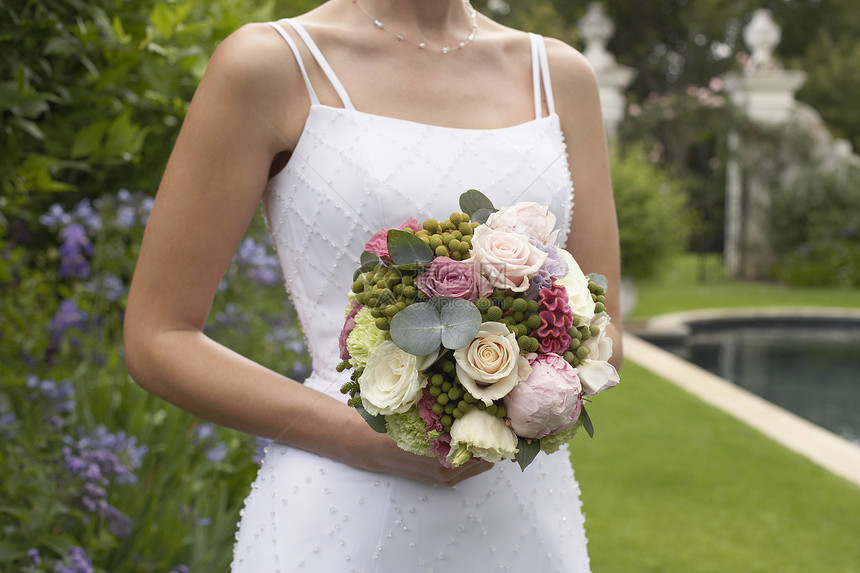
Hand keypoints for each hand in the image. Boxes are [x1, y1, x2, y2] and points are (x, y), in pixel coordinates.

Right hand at [339, 409, 493, 486]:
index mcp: (441, 458)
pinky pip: (468, 467)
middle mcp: (446, 472)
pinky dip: (474, 451)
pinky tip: (472, 432)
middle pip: (486, 458)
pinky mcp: (442, 478)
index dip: (494, 429)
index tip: (502, 413)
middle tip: (498, 414)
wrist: (367, 446)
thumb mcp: (415, 414)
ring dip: (484, 444)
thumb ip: (442, 411)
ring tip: (488, 421)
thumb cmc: (389, 428)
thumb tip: (470, 396)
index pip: (482, 448)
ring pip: (479, 463)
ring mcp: (445, 477)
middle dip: (493, 437)